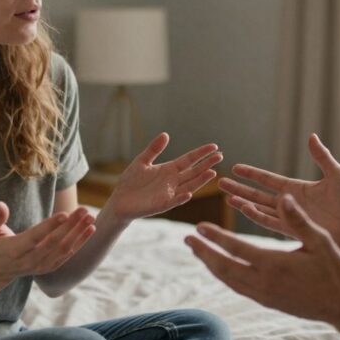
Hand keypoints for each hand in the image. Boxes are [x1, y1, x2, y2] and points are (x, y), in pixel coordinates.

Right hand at [0, 202, 95, 284]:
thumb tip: (0, 204)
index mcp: (14, 250)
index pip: (35, 237)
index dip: (49, 227)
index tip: (64, 214)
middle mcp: (30, 260)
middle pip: (54, 242)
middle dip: (71, 226)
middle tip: (83, 209)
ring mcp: (41, 265)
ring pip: (64, 249)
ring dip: (79, 233)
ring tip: (90, 216)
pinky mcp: (50, 267)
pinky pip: (68, 255)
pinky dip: (81, 242)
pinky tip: (91, 228)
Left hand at [105, 133, 222, 220]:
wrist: (119, 201)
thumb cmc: (130, 182)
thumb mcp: (142, 161)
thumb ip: (154, 149)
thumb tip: (166, 134)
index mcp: (169, 170)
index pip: (189, 160)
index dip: (201, 153)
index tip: (214, 147)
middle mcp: (173, 182)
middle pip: (194, 172)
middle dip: (207, 164)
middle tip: (220, 156)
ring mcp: (169, 194)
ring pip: (189, 186)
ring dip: (201, 180)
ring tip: (213, 172)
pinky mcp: (161, 205)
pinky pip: (173, 201)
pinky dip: (181, 198)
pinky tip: (189, 193)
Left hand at [186, 193, 339, 323]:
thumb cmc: (333, 269)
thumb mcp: (320, 240)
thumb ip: (298, 219)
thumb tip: (284, 197)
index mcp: (274, 263)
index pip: (235, 248)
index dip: (215, 237)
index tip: (199, 226)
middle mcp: (263, 282)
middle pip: (223, 266)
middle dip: (203, 252)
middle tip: (187, 238)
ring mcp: (263, 295)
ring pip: (228, 279)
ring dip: (210, 264)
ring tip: (197, 251)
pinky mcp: (266, 302)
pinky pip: (237, 288)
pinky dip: (224, 276)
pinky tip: (219, 268)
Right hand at [220, 134, 339, 249]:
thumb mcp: (337, 175)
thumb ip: (322, 158)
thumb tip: (312, 136)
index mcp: (296, 187)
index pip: (268, 179)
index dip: (251, 173)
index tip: (235, 167)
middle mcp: (289, 202)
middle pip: (258, 194)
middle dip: (239, 188)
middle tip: (220, 183)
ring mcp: (289, 216)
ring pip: (260, 208)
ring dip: (243, 202)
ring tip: (226, 198)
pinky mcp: (292, 229)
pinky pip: (270, 222)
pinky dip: (257, 216)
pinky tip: (245, 209)